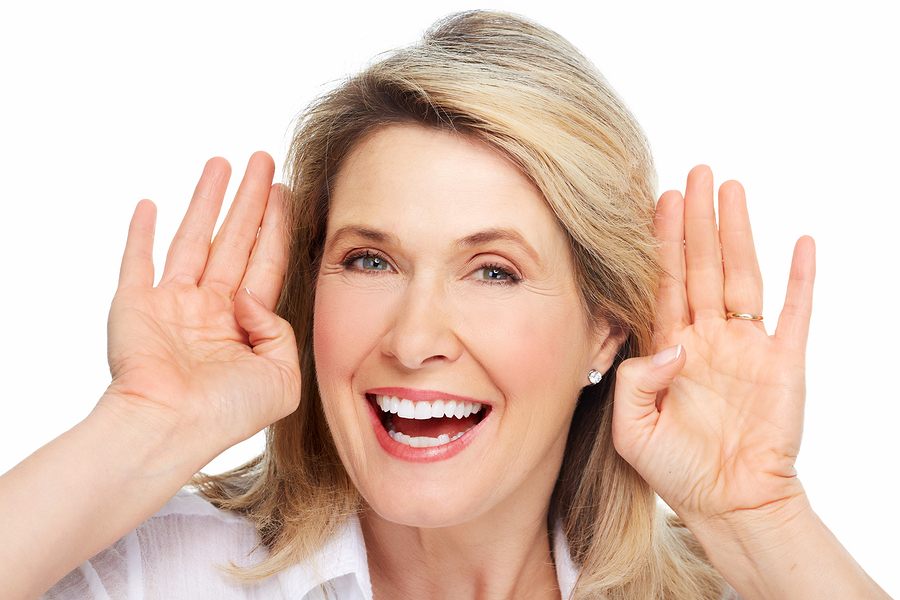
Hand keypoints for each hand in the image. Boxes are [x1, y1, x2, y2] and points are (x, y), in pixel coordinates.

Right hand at [100, 152, 300, 459]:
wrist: (170, 428)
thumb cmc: (226, 412)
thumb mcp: (283, 376)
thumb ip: (281, 331)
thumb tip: (251, 298)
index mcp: (245, 324)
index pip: (266, 262)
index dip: (277, 226)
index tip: (286, 191)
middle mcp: (210, 309)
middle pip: (235, 240)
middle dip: (250, 200)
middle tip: (262, 161)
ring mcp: (172, 305)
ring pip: (193, 238)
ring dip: (206, 201)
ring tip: (221, 163)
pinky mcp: (135, 305)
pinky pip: (137, 260)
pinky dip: (140, 232)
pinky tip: (150, 203)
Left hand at [612, 165, 814, 527]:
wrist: (730, 503)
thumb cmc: (678, 471)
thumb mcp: (633, 430)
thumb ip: (637, 383)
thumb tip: (673, 344)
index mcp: (668, 348)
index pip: (662, 282)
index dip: (660, 241)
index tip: (657, 199)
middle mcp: (705, 338)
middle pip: (700, 265)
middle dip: (697, 220)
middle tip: (695, 173)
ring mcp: (746, 346)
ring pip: (741, 276)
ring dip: (738, 233)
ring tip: (732, 189)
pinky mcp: (784, 362)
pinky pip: (796, 313)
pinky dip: (802, 278)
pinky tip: (801, 242)